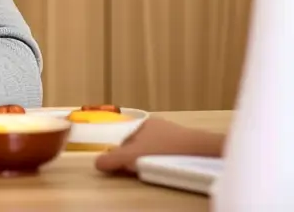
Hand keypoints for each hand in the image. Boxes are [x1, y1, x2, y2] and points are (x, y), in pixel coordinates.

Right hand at [95, 118, 224, 175]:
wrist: (196, 149)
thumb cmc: (160, 150)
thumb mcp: (130, 157)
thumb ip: (111, 159)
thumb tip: (96, 163)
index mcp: (141, 123)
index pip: (123, 139)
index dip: (120, 154)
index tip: (122, 166)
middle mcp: (155, 124)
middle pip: (138, 144)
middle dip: (135, 157)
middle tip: (136, 170)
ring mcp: (171, 132)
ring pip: (154, 148)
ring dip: (150, 159)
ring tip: (153, 169)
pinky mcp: (184, 141)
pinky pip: (168, 151)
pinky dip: (164, 159)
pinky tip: (167, 167)